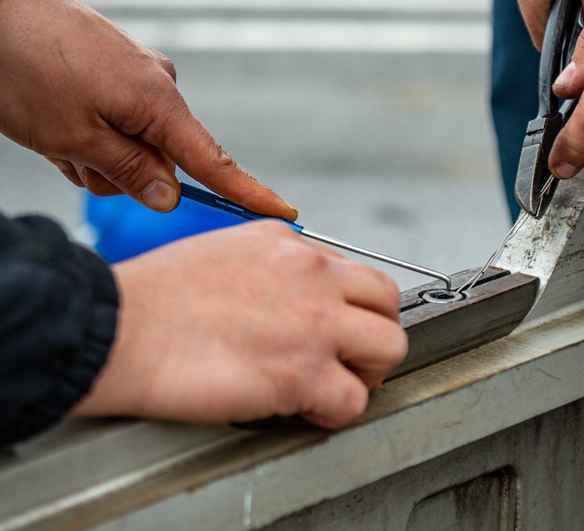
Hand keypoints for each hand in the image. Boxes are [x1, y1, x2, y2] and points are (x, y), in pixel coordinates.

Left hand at [0, 0, 295, 219]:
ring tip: (50, 128)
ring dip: (90, 152)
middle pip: (159, 160)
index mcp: (158, 102)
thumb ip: (128, 172)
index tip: (284, 211)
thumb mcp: (72, 137)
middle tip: (66, 154)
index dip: (248, 193)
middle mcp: (158, 84)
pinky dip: (85, 129)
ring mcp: (136, 73)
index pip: (214, 162)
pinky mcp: (114, 66)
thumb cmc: (23, 67)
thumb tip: (173, 197)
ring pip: (129, 143)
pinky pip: (114, 117)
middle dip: (115, 172)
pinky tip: (52, 112)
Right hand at [71, 221, 405, 428]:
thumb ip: (268, 268)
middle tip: (347, 357)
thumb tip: (286, 295)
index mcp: (289, 244)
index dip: (348, 307)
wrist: (119, 327)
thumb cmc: (152, 299)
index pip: (353, 273)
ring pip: (390, 345)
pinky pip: (354, 400)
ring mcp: (315, 321)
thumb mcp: (222, 252)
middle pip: (387, 302)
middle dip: (371, 332)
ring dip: (367, 372)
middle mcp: (311, 274)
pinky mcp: (304, 370)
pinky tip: (309, 410)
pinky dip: (337, 412)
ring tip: (335, 384)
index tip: (334, 328)